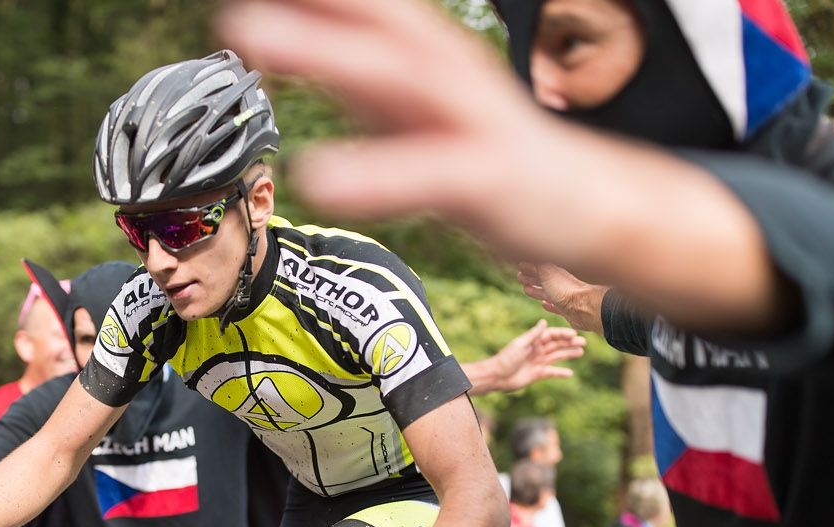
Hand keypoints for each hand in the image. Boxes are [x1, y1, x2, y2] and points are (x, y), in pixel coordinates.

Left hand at [217, 0, 546, 227]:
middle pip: (366, 15)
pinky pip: (424, 173)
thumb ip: (343, 63)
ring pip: (393, 72)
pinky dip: (372, 174)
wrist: (581, 199)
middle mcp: (442, 65)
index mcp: (418, 45)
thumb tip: (268, 32)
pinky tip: (319, 180)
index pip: (351, 0)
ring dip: (321, 47)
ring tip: (251, 36)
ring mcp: (468, 116)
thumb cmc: (478, 144)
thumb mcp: (402, 95)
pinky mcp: (487, 176)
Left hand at [484, 320, 585, 392]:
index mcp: (533, 341)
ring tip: (581, 352)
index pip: (551, 335)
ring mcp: (538, 362)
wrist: (496, 376)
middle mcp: (537, 350)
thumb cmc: (506, 358)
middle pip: (557, 344)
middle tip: (584, 342)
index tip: (574, 335)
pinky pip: (552, 372)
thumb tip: (544, 322)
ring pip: (557, 356)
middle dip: (570, 343)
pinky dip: (560, 372)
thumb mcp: (520, 344)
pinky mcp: (537, 374)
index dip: (563, 334)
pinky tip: (570, 373)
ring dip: (569, 354)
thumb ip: (533, 334)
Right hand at [517, 263, 606, 333]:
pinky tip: (544, 305)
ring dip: (536, 290)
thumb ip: (538, 261)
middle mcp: (559, 284)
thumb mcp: (548, 272)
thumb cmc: (567, 290)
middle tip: (519, 276)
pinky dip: (548, 305)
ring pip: (546, 292)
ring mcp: (563, 298)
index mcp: (555, 273)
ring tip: (525, 289)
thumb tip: (531, 246)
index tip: (520, 265)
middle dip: (531, 277)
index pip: (539, 267)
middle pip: (542, 279)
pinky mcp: (566, 311)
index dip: (529, 266)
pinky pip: (555, 306)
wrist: (586, 308)